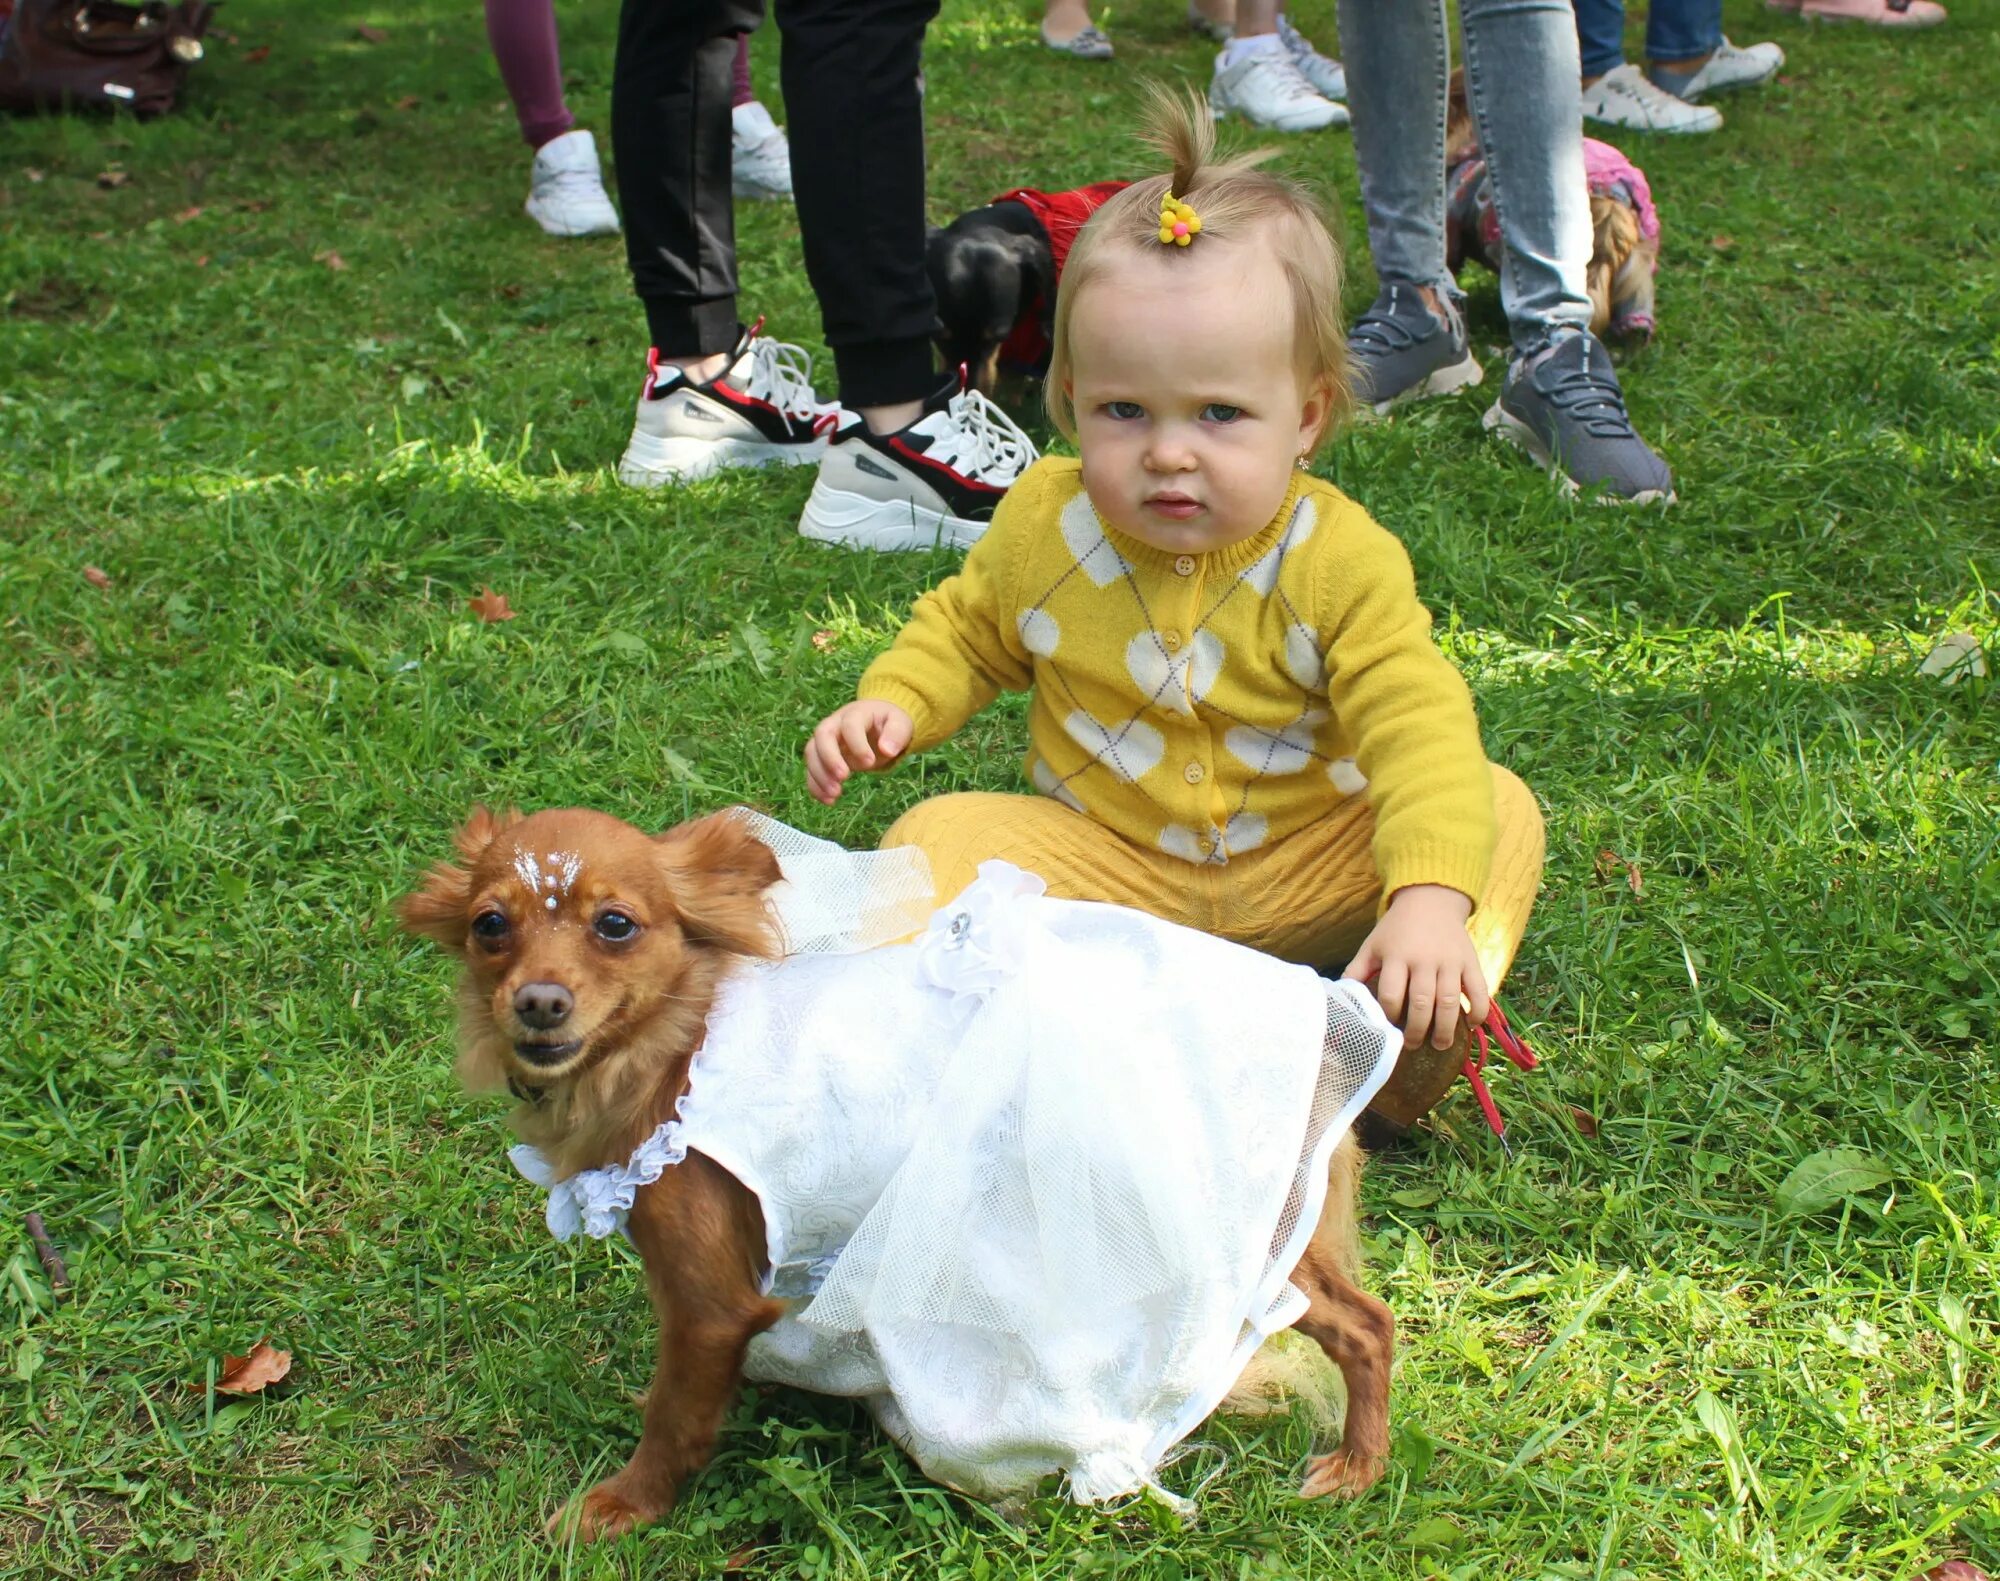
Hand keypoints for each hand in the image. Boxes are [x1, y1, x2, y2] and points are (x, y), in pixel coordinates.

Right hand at [804, 700, 913, 804]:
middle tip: (843, 778)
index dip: (857, 744)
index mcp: (856, 713)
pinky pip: (812, 769)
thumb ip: (896, 734)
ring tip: (835, 794)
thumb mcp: (900, 723)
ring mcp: (825, 739)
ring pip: (812, 753)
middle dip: (829, 758)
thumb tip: (887, 750)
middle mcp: (835, 723)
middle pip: (822, 735)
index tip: (869, 763)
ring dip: (820, 774)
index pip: (850, 725)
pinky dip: (815, 785)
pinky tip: (828, 800)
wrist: (877, 724)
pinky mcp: (822, 756)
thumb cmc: (889, 723)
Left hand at [1342, 884, 1490, 1051]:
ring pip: (1449, 1001)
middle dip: (1416, 1030)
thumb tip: (1341, 997)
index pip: (1391, 994)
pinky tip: (1471, 1026)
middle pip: (1421, 1003)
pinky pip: (1478, 990)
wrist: (1431, 899)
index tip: (1389, 1028)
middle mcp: (1424, 959)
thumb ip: (1358, 970)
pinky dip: (1477, 1011)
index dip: (1389, 1016)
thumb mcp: (1373, 944)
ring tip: (1440, 1045)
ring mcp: (1450, 961)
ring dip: (1445, 1028)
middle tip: (1413, 1045)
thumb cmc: (1397, 929)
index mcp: (1396, 956)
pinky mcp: (1470, 961)